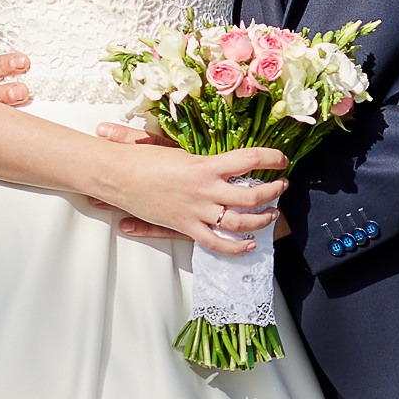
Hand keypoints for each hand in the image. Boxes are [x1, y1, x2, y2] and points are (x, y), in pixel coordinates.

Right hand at [92, 135, 288, 252]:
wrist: (117, 176)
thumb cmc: (144, 159)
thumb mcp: (179, 150)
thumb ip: (204, 156)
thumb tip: (227, 153)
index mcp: (205, 165)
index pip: (250, 159)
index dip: (272, 159)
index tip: (282, 159)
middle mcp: (205, 189)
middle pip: (252, 195)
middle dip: (273, 191)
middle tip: (281, 186)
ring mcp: (196, 211)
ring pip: (240, 222)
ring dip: (261, 219)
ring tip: (272, 213)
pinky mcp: (185, 227)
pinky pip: (216, 243)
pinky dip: (236, 247)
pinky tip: (249, 244)